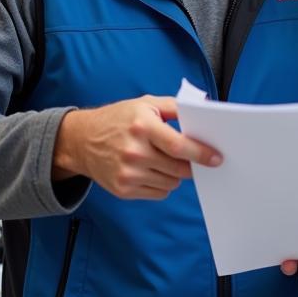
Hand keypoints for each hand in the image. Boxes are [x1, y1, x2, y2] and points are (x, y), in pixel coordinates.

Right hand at [52, 95, 220, 199]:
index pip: (178, 146)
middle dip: (191, 165)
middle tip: (193, 158)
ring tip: (163, 159)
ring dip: (176, 174)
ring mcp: (128, 174)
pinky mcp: (123, 190)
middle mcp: (134, 152)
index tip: (216, 158)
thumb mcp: (146, 103)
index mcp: (142, 127)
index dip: (201, 153)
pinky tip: (152, 169)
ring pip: (171, 183)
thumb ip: (175, 107)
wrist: (81, 141)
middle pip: (179, 168)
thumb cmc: (118, 119)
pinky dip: (162, 183)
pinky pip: (159, 193)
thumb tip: (203, 112)